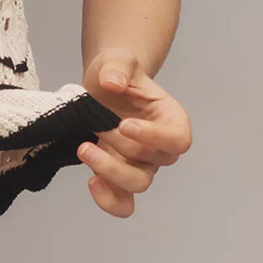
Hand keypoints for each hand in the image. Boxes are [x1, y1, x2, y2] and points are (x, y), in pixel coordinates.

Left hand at [77, 48, 192, 217]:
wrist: (101, 85)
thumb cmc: (117, 73)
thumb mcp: (117, 59)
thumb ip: (118, 66)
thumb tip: (113, 82)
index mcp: (171, 119)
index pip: (177, 139)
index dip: (154, 137)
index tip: (125, 125)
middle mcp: (160, 147)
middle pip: (153, 163)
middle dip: (121, 146)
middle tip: (98, 125)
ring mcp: (141, 165)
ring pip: (138, 184)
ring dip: (110, 171)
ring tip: (85, 148)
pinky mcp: (119, 176)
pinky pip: (123, 202)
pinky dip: (109, 200)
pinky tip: (92, 182)